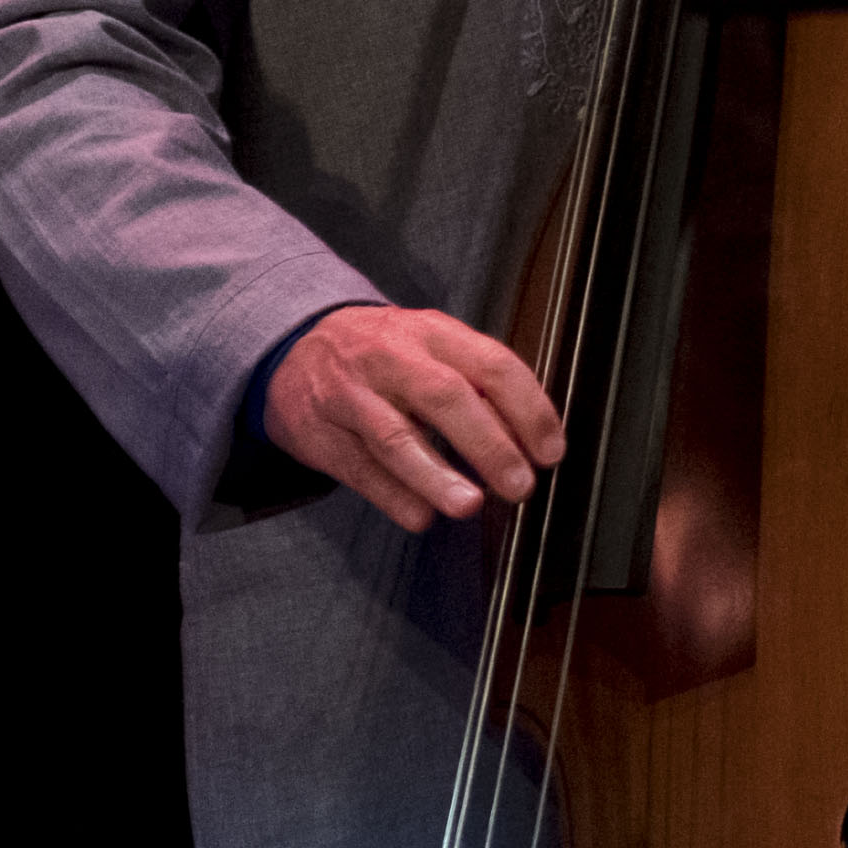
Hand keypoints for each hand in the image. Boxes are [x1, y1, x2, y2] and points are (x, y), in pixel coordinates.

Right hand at [264, 305, 568, 533]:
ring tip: (469, 504)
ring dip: (436, 475)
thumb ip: (479, 383)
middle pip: (446, 398)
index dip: (528, 409)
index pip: (493, 365)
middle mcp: (392, 358)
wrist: (297, 346)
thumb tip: (531, 436)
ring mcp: (350, 394)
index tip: (551, 451)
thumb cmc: (386, 353)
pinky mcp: (317, 432)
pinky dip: (393, 495)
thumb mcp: (434, 347)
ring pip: (395, 437)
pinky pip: (358, 468)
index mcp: (435, 333)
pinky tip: (421, 516)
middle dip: (489, 445)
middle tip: (520, 485)